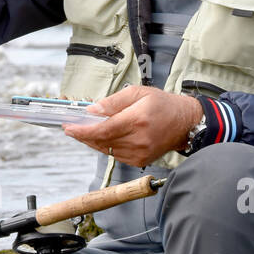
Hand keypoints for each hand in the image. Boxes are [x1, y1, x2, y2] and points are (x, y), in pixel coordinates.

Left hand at [62, 86, 203, 167]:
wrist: (184, 122)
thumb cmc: (162, 105)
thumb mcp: (138, 93)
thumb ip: (112, 102)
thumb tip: (91, 111)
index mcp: (137, 120)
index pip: (103, 130)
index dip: (82, 131)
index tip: (68, 128)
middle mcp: (138, 140)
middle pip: (101, 141)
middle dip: (83, 135)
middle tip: (71, 127)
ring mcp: (140, 153)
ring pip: (106, 149)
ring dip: (93, 141)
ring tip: (86, 130)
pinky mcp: (140, 160)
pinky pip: (115, 154)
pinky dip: (106, 146)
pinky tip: (104, 137)